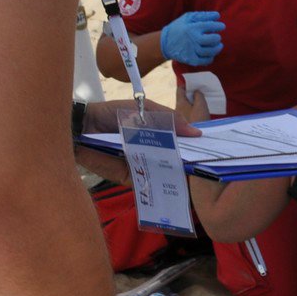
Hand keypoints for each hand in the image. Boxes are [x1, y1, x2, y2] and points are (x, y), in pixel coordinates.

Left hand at [76, 99, 201, 181]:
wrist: (79, 126)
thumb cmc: (110, 114)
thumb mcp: (144, 109)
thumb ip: (169, 118)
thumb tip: (196, 132)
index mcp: (158, 135)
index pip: (183, 144)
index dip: (198, 148)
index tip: (217, 152)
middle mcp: (153, 153)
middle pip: (178, 162)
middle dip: (195, 165)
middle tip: (213, 167)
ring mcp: (142, 167)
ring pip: (166, 174)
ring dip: (182, 177)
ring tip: (201, 178)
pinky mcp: (130, 179)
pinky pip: (149, 183)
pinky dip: (162, 185)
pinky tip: (178, 185)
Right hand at [161, 10, 224, 66]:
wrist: (164, 42)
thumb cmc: (179, 28)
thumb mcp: (188, 18)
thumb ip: (203, 15)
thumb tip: (218, 15)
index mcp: (192, 27)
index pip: (210, 26)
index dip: (219, 26)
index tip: (222, 26)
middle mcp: (192, 39)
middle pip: (212, 40)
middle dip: (218, 38)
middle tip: (218, 37)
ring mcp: (191, 50)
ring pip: (210, 51)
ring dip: (217, 48)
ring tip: (218, 45)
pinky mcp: (190, 59)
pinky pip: (205, 61)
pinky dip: (211, 58)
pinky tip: (211, 54)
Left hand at [173, 85, 211, 125]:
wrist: (196, 140)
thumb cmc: (199, 121)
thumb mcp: (201, 106)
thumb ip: (198, 96)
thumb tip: (196, 91)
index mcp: (180, 102)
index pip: (181, 89)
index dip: (187, 85)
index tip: (194, 84)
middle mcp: (177, 108)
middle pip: (183, 98)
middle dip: (190, 94)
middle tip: (199, 93)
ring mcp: (179, 117)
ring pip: (185, 106)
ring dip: (192, 103)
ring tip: (201, 103)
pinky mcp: (184, 123)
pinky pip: (187, 113)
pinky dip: (192, 111)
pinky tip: (199, 114)